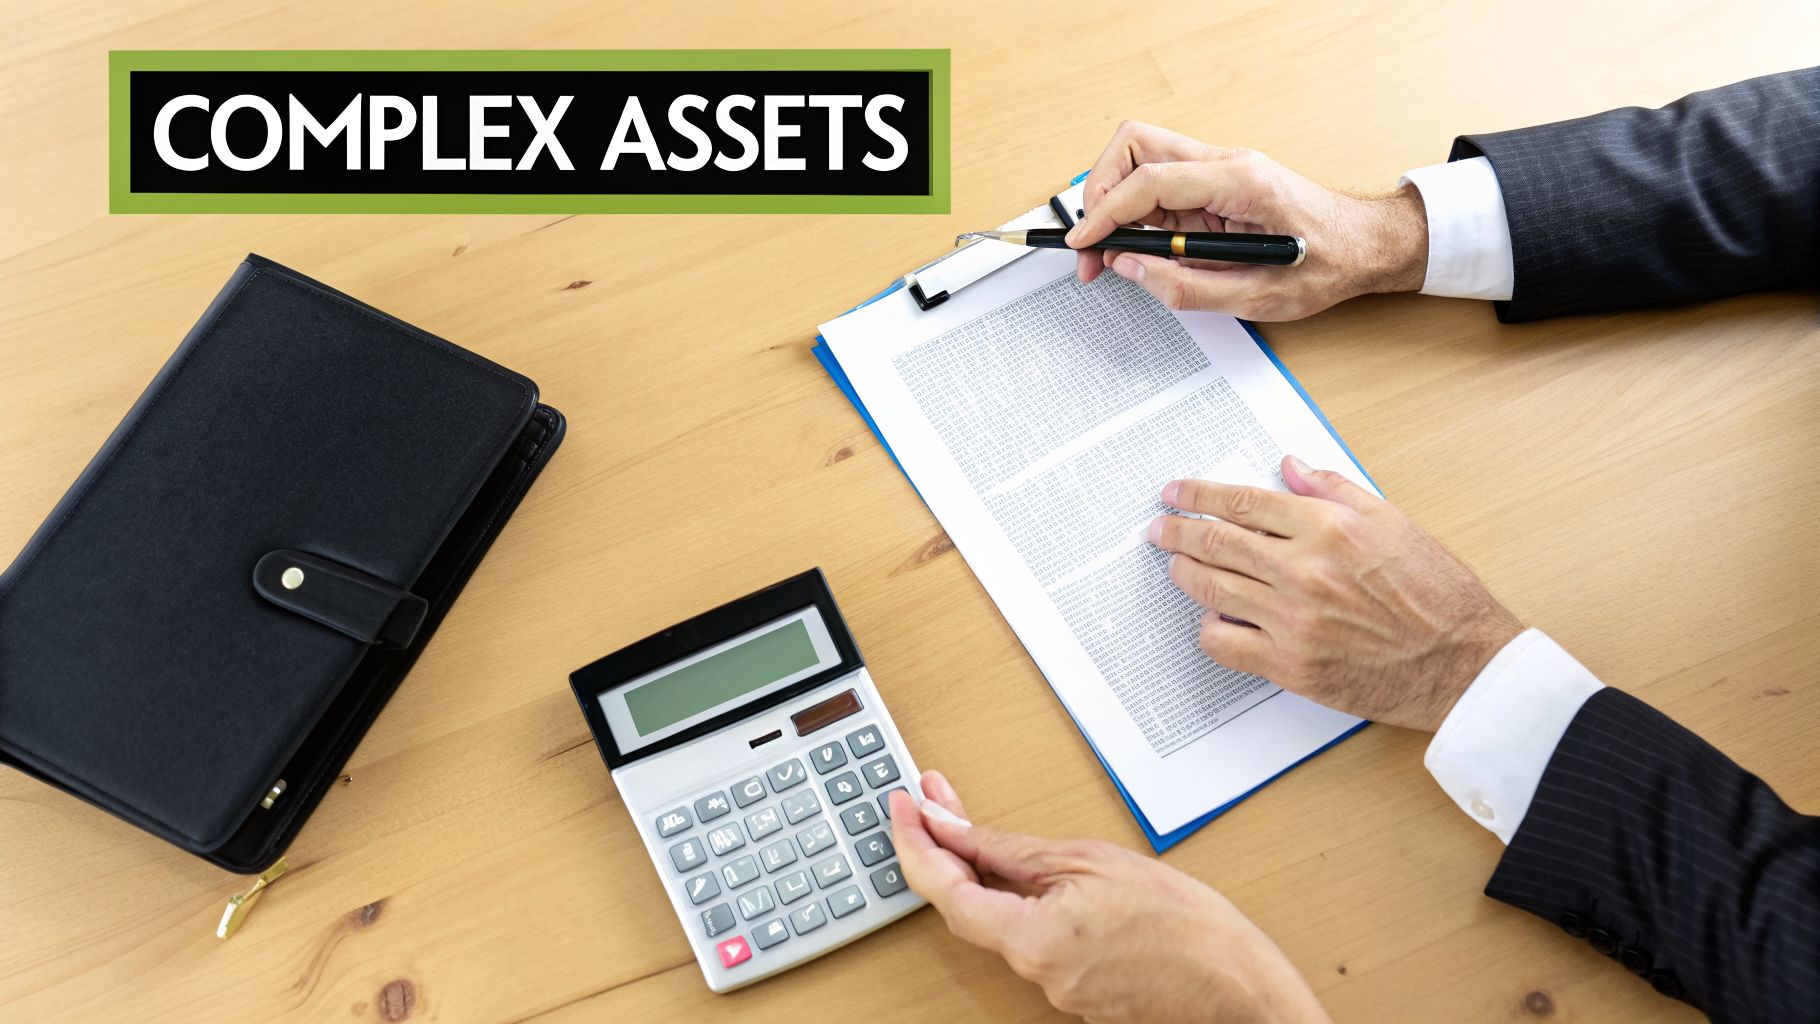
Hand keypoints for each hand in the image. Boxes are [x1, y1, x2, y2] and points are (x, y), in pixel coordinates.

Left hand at [892, 771, 1329, 1023]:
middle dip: (942, 846)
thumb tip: (957, 831)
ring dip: (977, 868)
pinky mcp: (1072, 989)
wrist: (1238, 988)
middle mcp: (1032, 969)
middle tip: (929, 799)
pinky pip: (1028, 935)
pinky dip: (1014, 896)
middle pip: (964, 904)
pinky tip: (1015, 865)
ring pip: (996, 918)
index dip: (914, 843)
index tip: (901, 806)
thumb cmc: (1186, 927)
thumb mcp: (1092, 862)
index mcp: (1031, 937)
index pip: (944, 888)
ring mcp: (1052, 985)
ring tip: (965, 819)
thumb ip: (1014, 851)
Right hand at [1066, 121, 1427, 319]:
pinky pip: (1158, 184)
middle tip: (1090, 246)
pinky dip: (1134, 213)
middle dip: (1099, 192)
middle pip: (1135, 145)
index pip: (1150, 179)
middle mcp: (1226, 163)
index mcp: (1240, 181)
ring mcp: (1219, 169)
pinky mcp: (1214, 184)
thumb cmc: (1327, 263)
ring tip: (1106, 253)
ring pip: (1140, 161)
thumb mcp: (1256, 296)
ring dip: (1113, 203)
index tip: (1082, 243)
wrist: (1364, 245)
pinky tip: (1134, 247)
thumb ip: (1185, 285)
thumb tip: (1129, 267)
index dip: (1104, 212)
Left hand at [1147, 455, 1523, 731]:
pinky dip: (1209, 626)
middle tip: (1158, 528)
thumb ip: (1335, 490)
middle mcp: (1304, 570)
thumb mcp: (1393, 522)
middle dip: (1177, 531)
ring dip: (1184, 573)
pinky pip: (1224, 642)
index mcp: (1329, 528)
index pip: (1242, 502)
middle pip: (1216, 542)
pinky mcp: (1290, 665)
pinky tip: (1214, 616)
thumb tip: (1289, 466)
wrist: (1461, 662)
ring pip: (1211, 588)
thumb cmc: (1436, 594)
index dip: (1198, 495)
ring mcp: (1292, 620)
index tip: (1175, 493)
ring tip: (1176, 565)